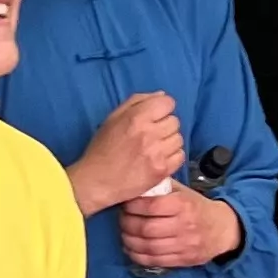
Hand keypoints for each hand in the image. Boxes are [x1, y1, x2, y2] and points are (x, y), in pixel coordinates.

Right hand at [73, 92, 185, 213]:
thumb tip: (161, 95)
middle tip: (151, 135)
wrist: (97, 181)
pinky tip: (158, 159)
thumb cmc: (102, 149)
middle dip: (165, 126)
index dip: (162, 109)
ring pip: (179, 138)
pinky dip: (172, 157)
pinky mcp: (162, 170)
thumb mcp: (113, 118)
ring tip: (154, 148)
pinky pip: (180, 156)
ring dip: (169, 142)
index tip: (155, 117)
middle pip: (175, 121)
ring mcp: (157, 153)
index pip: (168, 103)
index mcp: (136, 117)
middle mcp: (149, 133)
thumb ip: (137, 101)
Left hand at [115, 189, 240, 273]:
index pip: (151, 206)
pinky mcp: (183, 259)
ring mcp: (184, 245)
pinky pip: (155, 261)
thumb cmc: (197, 207)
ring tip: (124, 234)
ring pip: (148, 247)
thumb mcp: (183, 192)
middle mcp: (184, 225)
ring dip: (130, 241)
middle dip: (127, 224)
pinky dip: (138, 256)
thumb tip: (135, 183)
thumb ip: (161, 188)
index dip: (132, 206)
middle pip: (146, 228)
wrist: (223, 229)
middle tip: (122, 219)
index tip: (125, 204)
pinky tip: (131, 249)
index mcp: (183, 204)